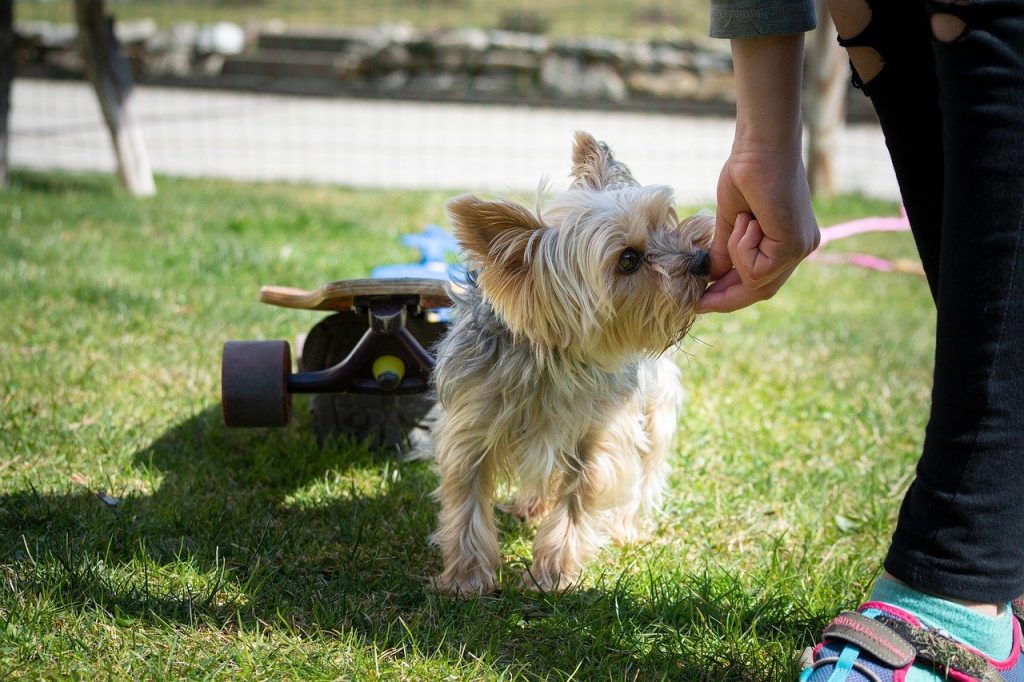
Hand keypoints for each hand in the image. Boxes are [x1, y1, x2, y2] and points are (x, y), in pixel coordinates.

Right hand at [698, 144, 819, 312]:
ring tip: (738, 221)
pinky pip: (757, 269)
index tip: (702, 302)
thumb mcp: (730, 222)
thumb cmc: (746, 172)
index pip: (760, 281)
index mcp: (788, 242)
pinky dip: (742, 247)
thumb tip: (709, 278)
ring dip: (735, 255)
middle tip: (698, 301)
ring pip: (756, 281)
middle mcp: (800, 248)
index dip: (730, 296)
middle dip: (728, 296)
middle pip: (761, 291)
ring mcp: (801, 248)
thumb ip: (724, 253)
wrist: (760, 145)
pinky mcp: (795, 245)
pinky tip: (747, 220)